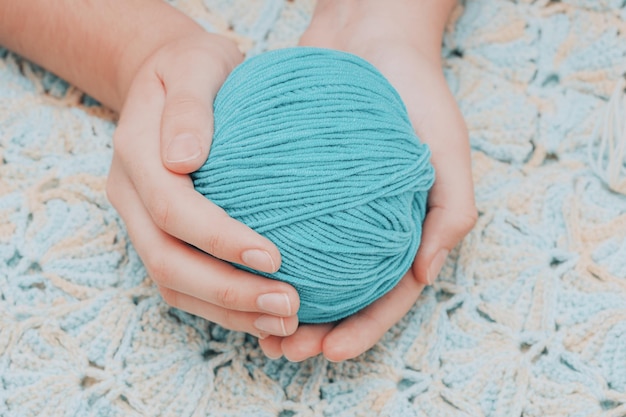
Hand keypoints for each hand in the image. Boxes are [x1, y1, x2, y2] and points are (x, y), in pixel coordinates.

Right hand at [106, 31, 299, 338]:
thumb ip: (187, 106)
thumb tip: (184, 158)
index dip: (219, 238)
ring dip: (230, 312)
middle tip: (290, 307)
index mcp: (134, 155)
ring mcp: (142, 223)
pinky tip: (267, 315)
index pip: (172, 209)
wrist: (172, 82)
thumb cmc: (193, 69)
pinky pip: (185, 286)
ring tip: (287, 322)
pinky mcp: (162, 237)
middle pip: (168, 262)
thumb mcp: (194, 64)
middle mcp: (130, 198)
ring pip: (174, 286)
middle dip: (229, 292)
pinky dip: (225, 308)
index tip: (275, 257)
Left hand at [258, 0, 476, 360]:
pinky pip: (275, 224)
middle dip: (311, 331)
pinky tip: (231, 265)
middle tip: (281, 347)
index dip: (361, 330)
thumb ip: (451, 211)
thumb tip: (425, 273)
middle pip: (338, 296)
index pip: (384, 296)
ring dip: (276, 303)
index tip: (329, 350)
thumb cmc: (417, 94)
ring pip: (302, 271)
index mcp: (401, 231)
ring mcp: (327, 209)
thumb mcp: (448, 148)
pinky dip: (255, 251)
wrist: (369, 39)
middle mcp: (361, 227)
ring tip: (252, 327)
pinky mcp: (295, 185)